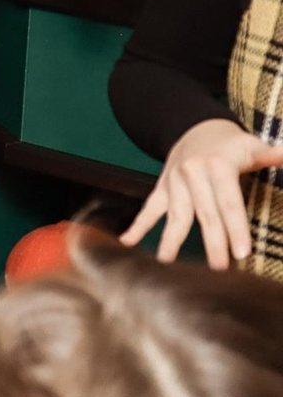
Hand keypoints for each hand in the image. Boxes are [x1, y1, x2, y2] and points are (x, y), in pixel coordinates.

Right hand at [121, 117, 282, 269]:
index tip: (242, 253)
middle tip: (219, 269)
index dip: (236, 228)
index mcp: (217, 165)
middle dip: (212, 242)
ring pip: (176, 215)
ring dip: (171, 240)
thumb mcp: (253, 146)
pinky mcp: (162, 187)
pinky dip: (138, 225)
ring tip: (168, 264)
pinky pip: (150, 208)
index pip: (229, 202)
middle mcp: (192, 173)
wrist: (196, 127)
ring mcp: (174, 181)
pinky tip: (128, 242)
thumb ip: (273, 154)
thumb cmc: (231, 143)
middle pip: (204, 214)